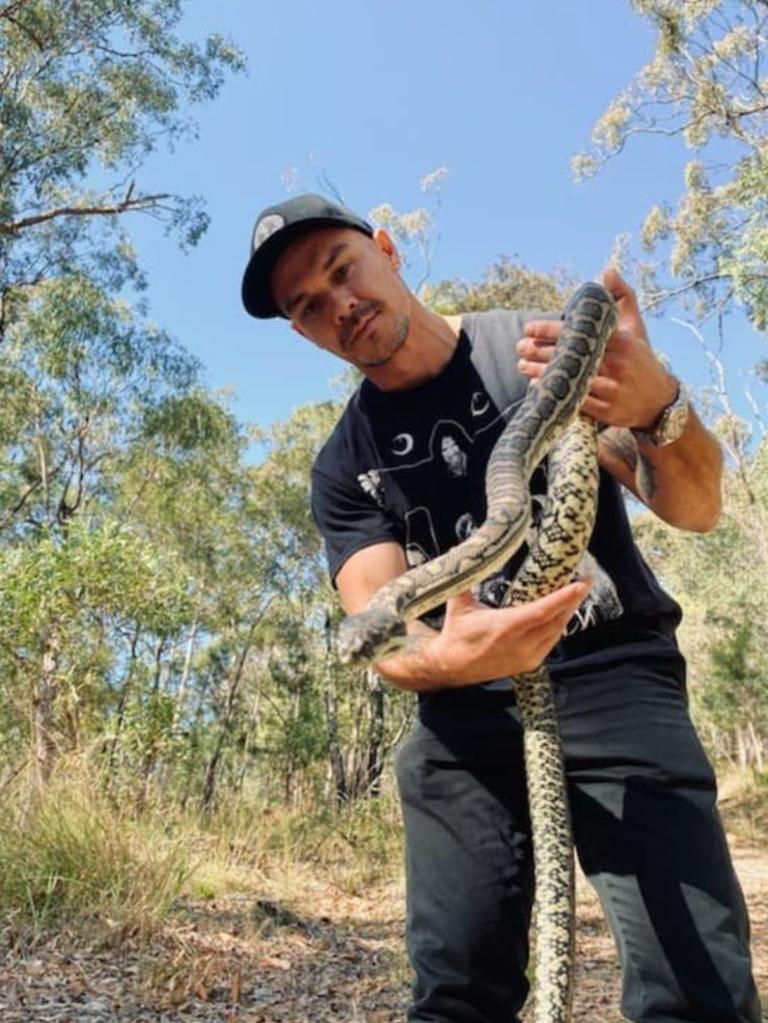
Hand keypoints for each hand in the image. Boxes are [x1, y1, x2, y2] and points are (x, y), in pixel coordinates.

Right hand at [430, 579, 590, 683]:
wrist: (451, 666)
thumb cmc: (456, 633)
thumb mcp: (458, 604)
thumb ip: (466, 578)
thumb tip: (470, 553)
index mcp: (504, 627)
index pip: (542, 611)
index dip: (563, 598)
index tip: (580, 584)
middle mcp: (519, 644)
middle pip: (556, 620)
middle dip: (572, 601)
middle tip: (584, 582)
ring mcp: (526, 656)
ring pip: (556, 632)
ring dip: (567, 613)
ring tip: (575, 594)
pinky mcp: (528, 664)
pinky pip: (551, 642)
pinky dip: (558, 627)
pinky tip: (561, 615)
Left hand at [517, 268, 677, 429]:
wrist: (659, 400)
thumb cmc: (640, 358)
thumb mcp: (635, 326)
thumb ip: (622, 297)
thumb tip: (607, 271)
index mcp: (621, 342)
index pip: (580, 332)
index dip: (550, 330)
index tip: (528, 328)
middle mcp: (617, 365)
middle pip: (571, 356)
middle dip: (540, 350)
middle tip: (520, 347)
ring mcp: (613, 390)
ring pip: (571, 380)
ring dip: (542, 372)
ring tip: (522, 365)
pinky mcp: (608, 411)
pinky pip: (576, 402)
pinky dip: (556, 393)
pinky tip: (538, 385)